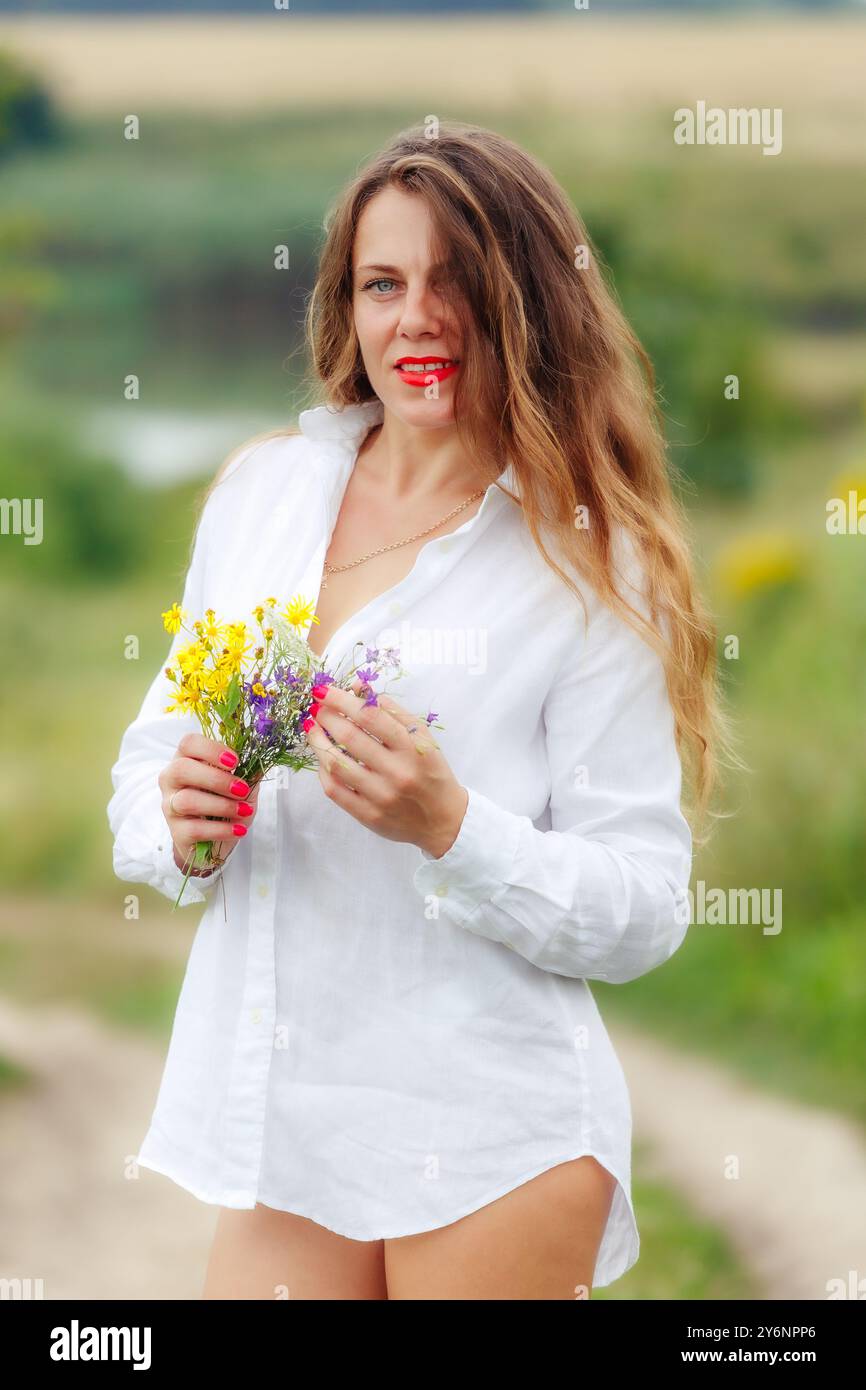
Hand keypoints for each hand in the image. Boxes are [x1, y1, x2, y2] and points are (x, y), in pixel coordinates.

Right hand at [158, 733, 261, 875]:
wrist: (216, 840)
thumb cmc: (226, 805)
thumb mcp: (242, 785)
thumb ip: (248, 771)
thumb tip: (261, 758)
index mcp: (187, 760)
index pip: (188, 743)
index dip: (211, 749)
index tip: (235, 761)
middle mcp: (172, 780)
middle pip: (181, 769)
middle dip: (216, 779)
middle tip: (241, 789)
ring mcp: (170, 806)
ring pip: (187, 801)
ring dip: (222, 805)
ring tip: (244, 811)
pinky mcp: (176, 832)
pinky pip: (194, 829)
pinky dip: (221, 829)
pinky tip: (238, 829)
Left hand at [304, 678, 467, 858]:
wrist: (443, 820)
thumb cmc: (431, 772)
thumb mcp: (422, 738)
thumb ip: (392, 711)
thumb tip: (357, 687)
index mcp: (413, 748)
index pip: (370, 716)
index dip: (341, 699)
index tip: (324, 690)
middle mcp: (397, 772)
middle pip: (350, 737)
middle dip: (326, 717)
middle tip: (318, 707)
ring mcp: (381, 796)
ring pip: (336, 764)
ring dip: (317, 741)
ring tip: (312, 728)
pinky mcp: (368, 815)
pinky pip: (335, 790)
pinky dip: (323, 770)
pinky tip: (323, 757)